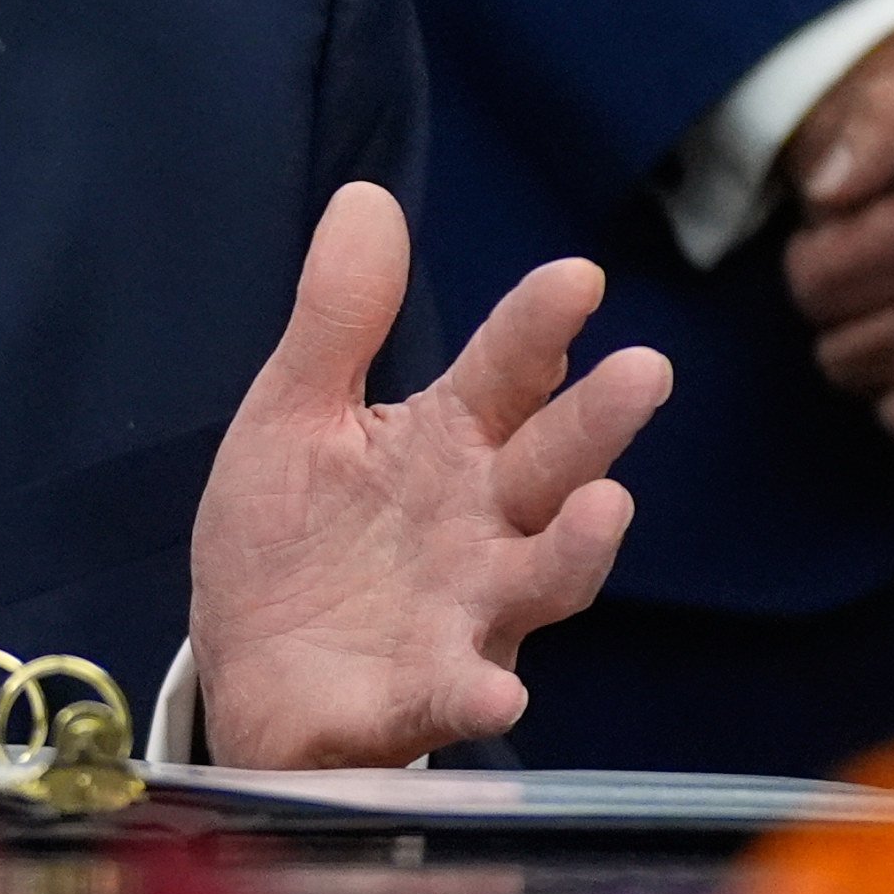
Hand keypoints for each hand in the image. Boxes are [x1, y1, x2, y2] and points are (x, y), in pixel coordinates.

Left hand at [188, 182, 664, 767]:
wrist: (248, 673)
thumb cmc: (292, 539)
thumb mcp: (296, 416)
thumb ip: (339, 319)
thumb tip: (366, 196)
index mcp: (445, 447)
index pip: (504, 374)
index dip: (537, 326)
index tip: (576, 277)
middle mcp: (477, 528)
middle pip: (548, 470)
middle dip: (594, 425)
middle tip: (645, 370)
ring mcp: (460, 615)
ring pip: (536, 581)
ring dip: (573, 550)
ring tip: (606, 507)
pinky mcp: (416, 697)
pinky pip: (453, 694)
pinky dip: (474, 694)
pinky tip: (494, 693)